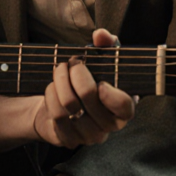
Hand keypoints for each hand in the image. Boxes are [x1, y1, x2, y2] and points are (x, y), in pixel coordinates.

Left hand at [33, 29, 135, 147]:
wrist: (63, 103)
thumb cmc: (89, 80)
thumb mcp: (102, 59)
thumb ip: (106, 44)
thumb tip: (100, 35)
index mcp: (124, 108)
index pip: (124, 107)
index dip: (110, 94)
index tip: (99, 81)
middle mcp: (109, 126)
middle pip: (88, 98)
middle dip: (76, 73)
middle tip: (72, 63)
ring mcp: (89, 135)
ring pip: (68, 106)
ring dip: (59, 82)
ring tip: (60, 71)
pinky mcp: (69, 139)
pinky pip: (56, 115)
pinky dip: (51, 96)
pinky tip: (53, 88)